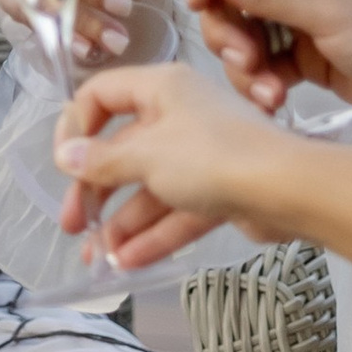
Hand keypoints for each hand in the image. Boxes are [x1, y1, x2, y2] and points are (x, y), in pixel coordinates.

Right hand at [53, 61, 351, 277]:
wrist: (288, 189)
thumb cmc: (216, 156)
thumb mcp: (146, 155)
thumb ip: (102, 160)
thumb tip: (67, 156)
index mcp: (162, 88)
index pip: (102, 95)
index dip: (74, 126)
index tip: (62, 164)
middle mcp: (180, 115)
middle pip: (123, 150)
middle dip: (94, 191)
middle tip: (72, 224)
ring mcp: (202, 155)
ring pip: (150, 189)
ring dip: (121, 223)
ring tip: (97, 259)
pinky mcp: (222, 190)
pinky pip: (177, 211)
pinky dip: (153, 235)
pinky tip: (127, 263)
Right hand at [186, 0, 351, 125]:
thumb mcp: (332, 7)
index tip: (201, 0)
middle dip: (225, 26)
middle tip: (242, 57)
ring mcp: (300, 20)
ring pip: (240, 33)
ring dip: (241, 64)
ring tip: (267, 89)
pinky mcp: (305, 59)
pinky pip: (261, 66)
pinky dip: (260, 83)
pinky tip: (277, 101)